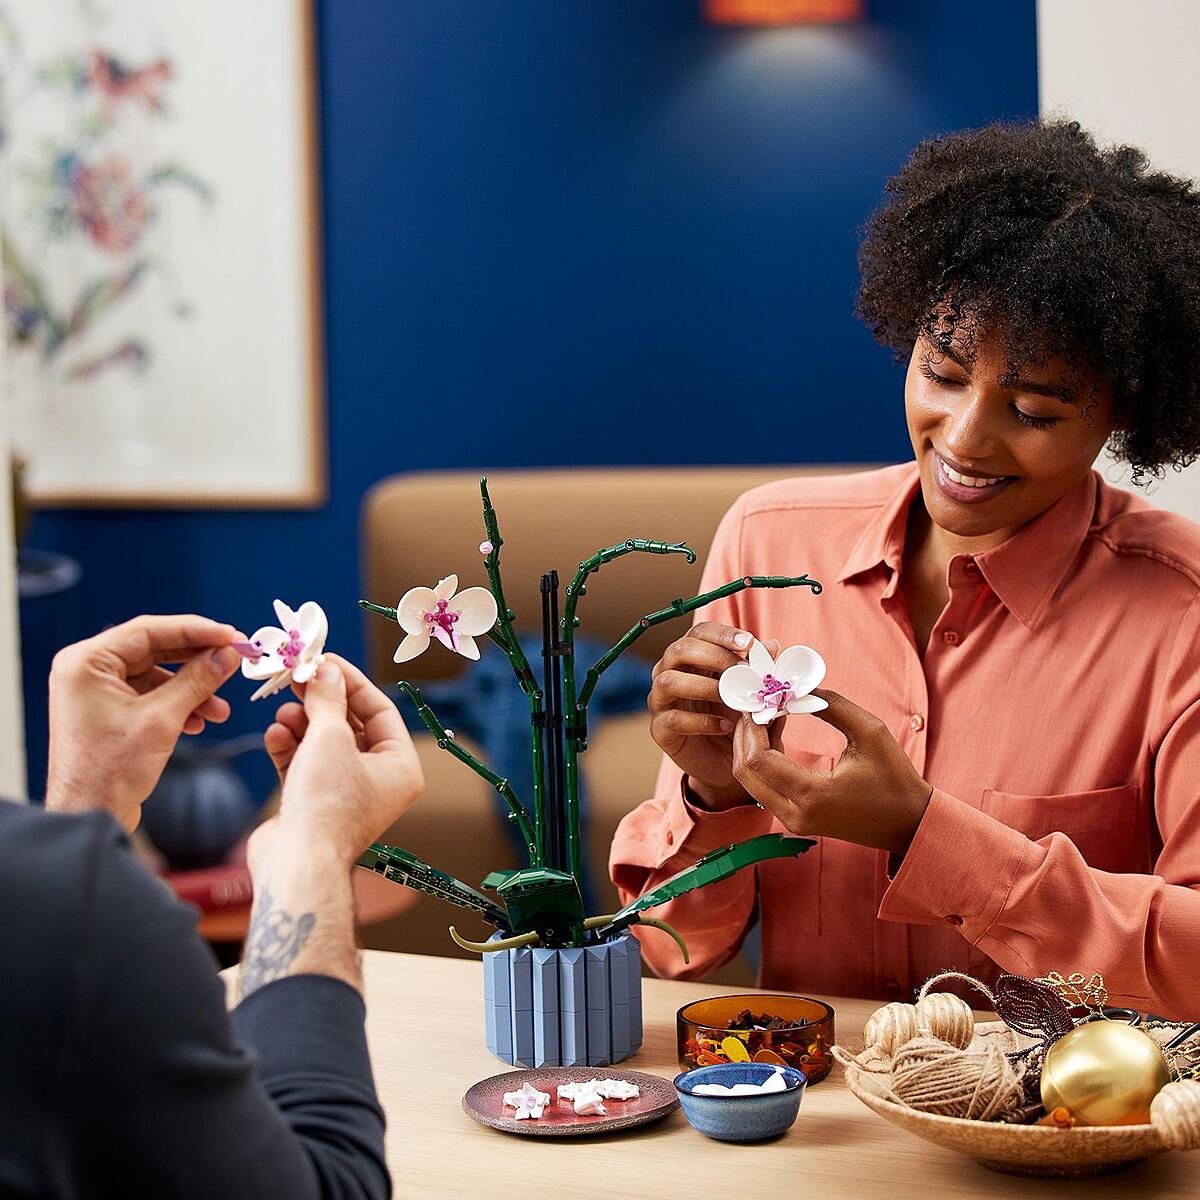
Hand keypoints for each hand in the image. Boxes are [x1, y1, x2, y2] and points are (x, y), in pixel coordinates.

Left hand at [46, 614, 243, 829]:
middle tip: (234, 660)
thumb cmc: (109, 771)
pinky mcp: (109, 710)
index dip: (197, 630)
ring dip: (193, 688)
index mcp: (86, 662)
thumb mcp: (163, 719)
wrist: (90, 815)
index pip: (150, 630)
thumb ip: (199, 679)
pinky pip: (152, 693)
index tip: (232, 635)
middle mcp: (87, 670)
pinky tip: (200, 720)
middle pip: (155, 649)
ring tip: (220, 709)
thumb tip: (229, 654)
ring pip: (158, 674)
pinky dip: (179, 703)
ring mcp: (97, 691)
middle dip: (198, 660)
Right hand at [251, 654, 423, 865]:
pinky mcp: (313, 803)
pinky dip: (289, 747)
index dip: (352, 682)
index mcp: (400, 767)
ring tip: (283, 712)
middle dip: (321, 701)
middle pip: (349, 725)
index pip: (380, 711)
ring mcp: (344, 793)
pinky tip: (275, 735)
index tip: (325, 659)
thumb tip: (326, 669)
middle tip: (297, 677)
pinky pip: (304, 764)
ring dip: (301, 724)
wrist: (296, 864)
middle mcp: (378, 781)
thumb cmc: (326, 802)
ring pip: (323, 743)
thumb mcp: (330, 737)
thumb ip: (328, 698)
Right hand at [650, 623, 781, 809]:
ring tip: (731, 698)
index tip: (749, 643)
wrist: (725, 761)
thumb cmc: (734, 718)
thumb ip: (759, 670)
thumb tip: (772, 646)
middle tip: (741, 670)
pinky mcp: (660, 729)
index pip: (699, 633)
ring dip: (703, 687)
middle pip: (678, 650)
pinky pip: (674, 719)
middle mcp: (669, 673)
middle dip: (713, 656)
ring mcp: (661, 700)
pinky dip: (702, 721)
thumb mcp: (751, 693)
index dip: (723, 634)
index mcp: (690, 658)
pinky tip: (725, 726)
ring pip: (668, 681)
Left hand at [731, 690, 933, 853]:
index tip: (760, 700)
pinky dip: (762, 761)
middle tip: (756, 705)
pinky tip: (776, 733)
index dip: (752, 726)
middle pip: (744, 773)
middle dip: (744, 735)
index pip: (759, 759)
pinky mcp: (795, 820)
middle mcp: (796, 814)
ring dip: (751, 747)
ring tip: (768, 714)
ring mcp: (793, 821)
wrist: (908, 823)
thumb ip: (833, 705)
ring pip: (750, 782)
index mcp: (813, 795)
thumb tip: (799, 689)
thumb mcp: (871, 732)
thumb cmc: (894, 778)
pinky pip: (763, 788)